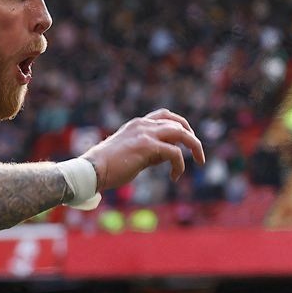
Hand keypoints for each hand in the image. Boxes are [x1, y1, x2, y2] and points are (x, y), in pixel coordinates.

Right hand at [81, 109, 204, 189]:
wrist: (92, 170)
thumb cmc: (107, 166)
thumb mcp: (131, 154)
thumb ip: (149, 151)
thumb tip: (165, 157)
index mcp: (137, 124)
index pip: (165, 116)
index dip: (180, 125)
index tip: (186, 139)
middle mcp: (143, 124)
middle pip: (177, 123)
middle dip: (192, 137)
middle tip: (198, 153)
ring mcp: (145, 134)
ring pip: (180, 134)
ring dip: (194, 146)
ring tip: (199, 161)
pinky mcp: (147, 147)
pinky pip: (174, 153)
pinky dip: (179, 165)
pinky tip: (175, 176)